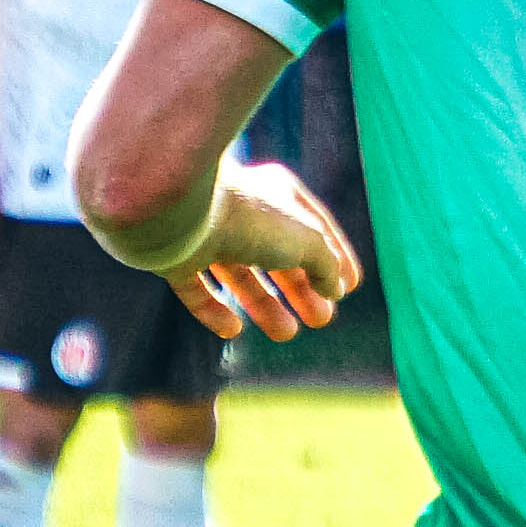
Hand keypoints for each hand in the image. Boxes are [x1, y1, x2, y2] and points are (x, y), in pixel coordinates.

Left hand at [169, 158, 362, 342]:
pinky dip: (214, 310)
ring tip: (286, 333)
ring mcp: (206, 234)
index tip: (350, 288)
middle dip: (301, 289)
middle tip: (321, 320)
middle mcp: (241, 211)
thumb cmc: (250, 219)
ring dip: (264, 305)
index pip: (314, 227)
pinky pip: (196, 288)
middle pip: (277, 255)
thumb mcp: (306, 240)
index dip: (335, 258)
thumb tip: (335, 288)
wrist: (181, 215)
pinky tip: (233, 330)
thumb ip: (326, 265)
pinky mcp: (175, 258)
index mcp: (276, 193)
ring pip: (239, 275)